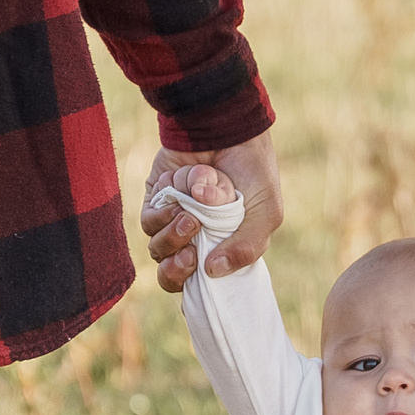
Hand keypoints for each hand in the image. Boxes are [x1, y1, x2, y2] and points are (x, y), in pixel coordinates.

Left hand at [142, 129, 281, 290]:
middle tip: (190, 254)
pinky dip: (164, 214)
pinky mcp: (156, 201)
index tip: (202, 271)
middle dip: (177, 270)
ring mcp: (174, 221)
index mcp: (222, 249)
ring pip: (158, 249)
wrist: (227, 128)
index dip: (195, 286)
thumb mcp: (265, 213)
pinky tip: (181, 197)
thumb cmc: (253, 171)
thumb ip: (247, 247)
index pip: (200, 285)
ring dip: (174, 236)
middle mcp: (195, 239)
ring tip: (191, 216)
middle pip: (171, 274)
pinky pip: (149, 222)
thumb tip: (212, 272)